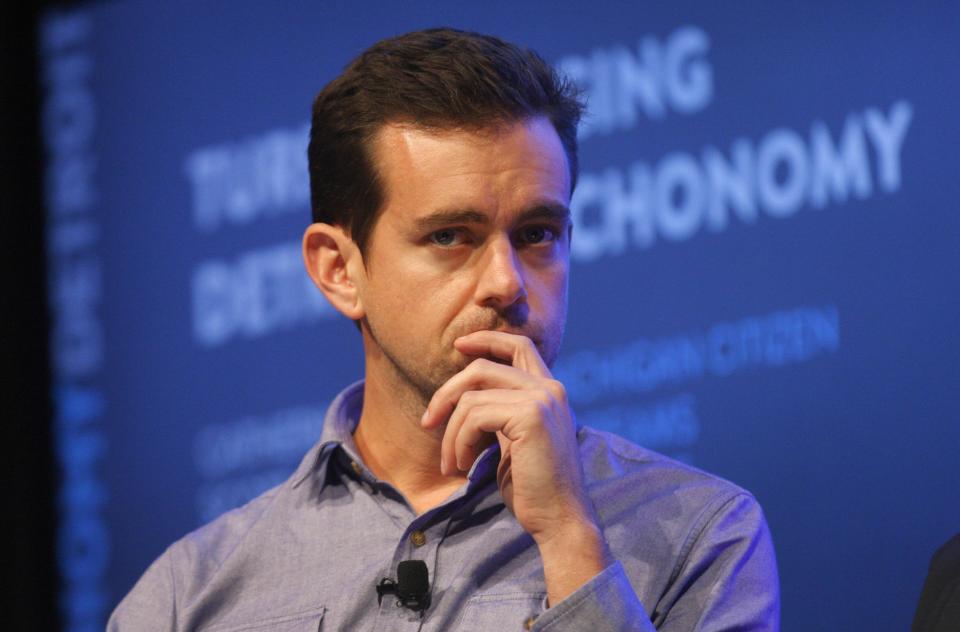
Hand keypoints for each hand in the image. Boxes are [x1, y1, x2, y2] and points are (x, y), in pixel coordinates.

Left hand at [420, 330, 596, 546]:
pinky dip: (458, 440)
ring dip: (450, 432)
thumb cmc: (533, 488)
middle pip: (482, 368)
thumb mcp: (515, 440)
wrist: (559, 519)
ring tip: (451, 461)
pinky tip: (461, 464)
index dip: (487, 339)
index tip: (459, 346)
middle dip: (447, 392)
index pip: (518, 345)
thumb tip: (464, 398)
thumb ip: (501, 413)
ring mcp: (542, 399)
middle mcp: (549, 389)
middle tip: (428, 421)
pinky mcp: (530, 416)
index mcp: (549, 392)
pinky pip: (474, 416)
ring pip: (471, 396)